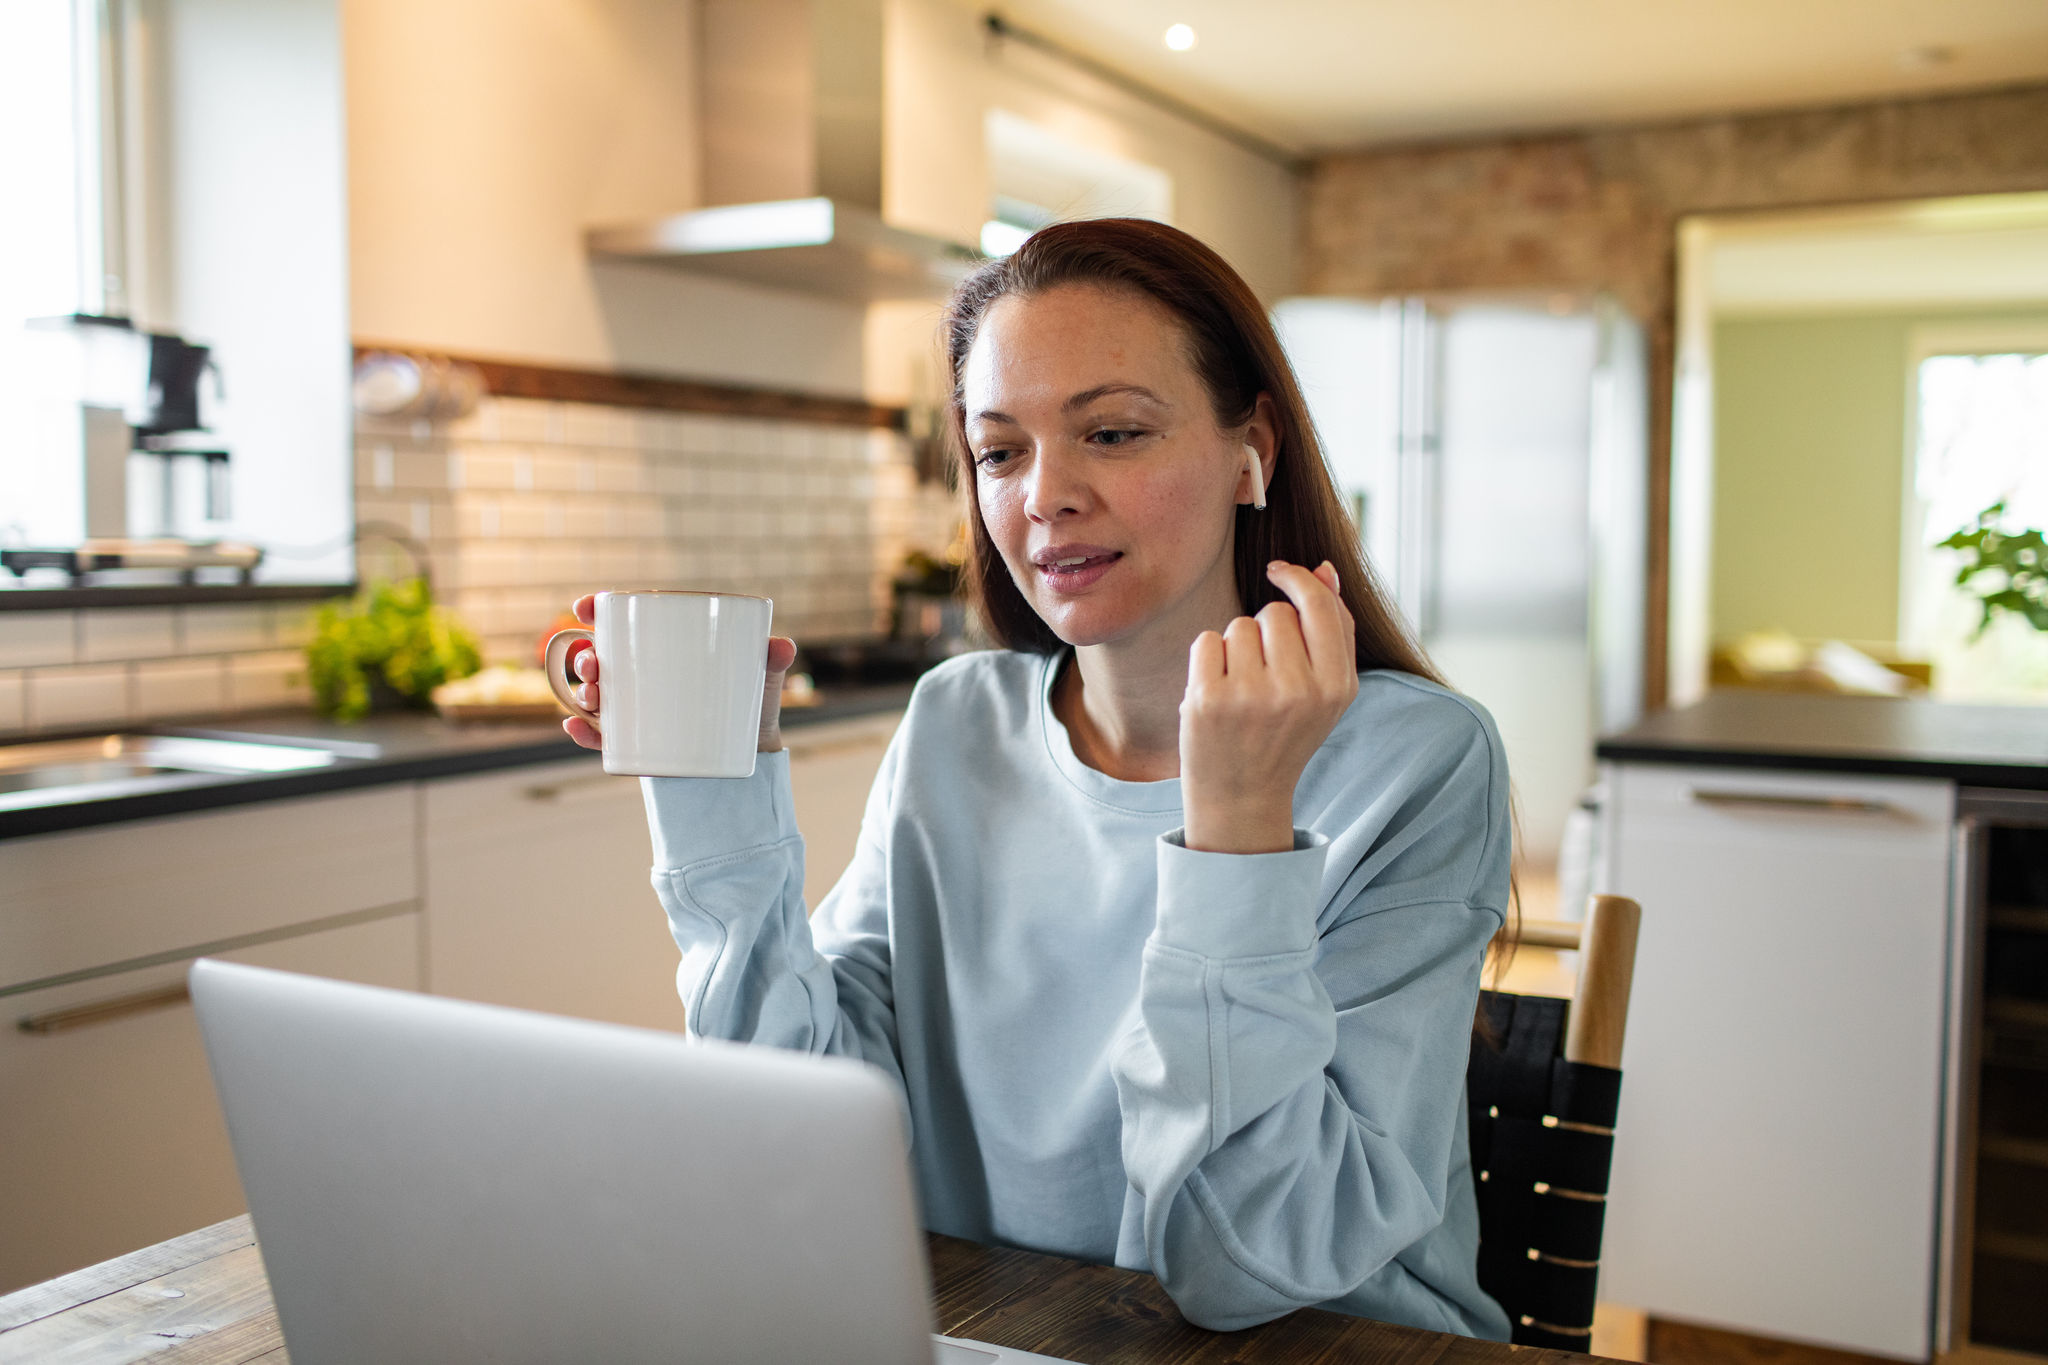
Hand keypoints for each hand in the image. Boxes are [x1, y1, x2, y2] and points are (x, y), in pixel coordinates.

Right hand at [559, 593, 800, 753]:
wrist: (753, 749)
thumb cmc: (752, 697)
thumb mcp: (763, 673)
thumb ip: (774, 657)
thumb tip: (782, 648)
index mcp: (664, 644)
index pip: (622, 622)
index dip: (596, 609)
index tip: (585, 608)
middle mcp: (642, 674)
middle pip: (601, 658)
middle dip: (585, 658)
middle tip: (594, 666)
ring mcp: (637, 708)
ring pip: (595, 695)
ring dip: (580, 691)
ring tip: (590, 696)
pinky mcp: (637, 741)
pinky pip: (602, 737)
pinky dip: (584, 732)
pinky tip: (574, 726)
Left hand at [1179, 561, 1357, 854]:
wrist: (1242, 795)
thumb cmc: (1285, 732)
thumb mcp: (1325, 691)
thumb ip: (1333, 630)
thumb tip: (1325, 568)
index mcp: (1337, 687)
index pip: (1320, 605)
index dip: (1299, 579)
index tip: (1279, 572)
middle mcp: (1299, 692)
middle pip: (1275, 613)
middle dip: (1266, 630)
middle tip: (1264, 676)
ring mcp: (1252, 696)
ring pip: (1240, 625)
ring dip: (1236, 648)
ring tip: (1242, 689)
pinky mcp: (1209, 700)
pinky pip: (1207, 640)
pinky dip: (1208, 660)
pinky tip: (1216, 692)